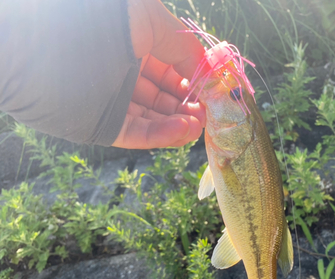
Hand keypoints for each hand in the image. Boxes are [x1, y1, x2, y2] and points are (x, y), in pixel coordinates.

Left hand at [112, 0, 205, 148]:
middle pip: (163, 97)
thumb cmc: (108, 21)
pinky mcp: (103, 125)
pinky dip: (163, 135)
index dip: (192, 81)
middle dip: (189, 106)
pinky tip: (185, 131)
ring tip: (200, 125)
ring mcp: (112, 101)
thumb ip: (185, 48)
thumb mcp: (153, 21)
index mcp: (132, 46)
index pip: (169, 70)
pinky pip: (137, 133)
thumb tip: (208, 74)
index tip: (211, 91)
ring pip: (153, 119)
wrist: (56, 41)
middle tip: (208, 113)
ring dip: (181, 123)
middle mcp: (122, 74)